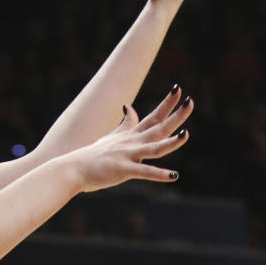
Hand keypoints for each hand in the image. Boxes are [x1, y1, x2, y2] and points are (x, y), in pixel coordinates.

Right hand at [69, 88, 192, 193]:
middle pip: (159, 128)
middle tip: (190, 102)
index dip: (167, 104)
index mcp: (132, 136)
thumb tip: (131, 107)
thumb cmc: (93, 155)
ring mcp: (128, 155)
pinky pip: (144, 172)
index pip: (153, 117)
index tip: (178, 89)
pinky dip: (159, 174)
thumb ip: (126, 124)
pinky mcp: (123, 170)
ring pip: (154, 148)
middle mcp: (132, 143)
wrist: (74, 169)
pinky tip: (173, 175)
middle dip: (176, 116)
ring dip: (171, 142)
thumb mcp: (112, 136)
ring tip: (186, 134)